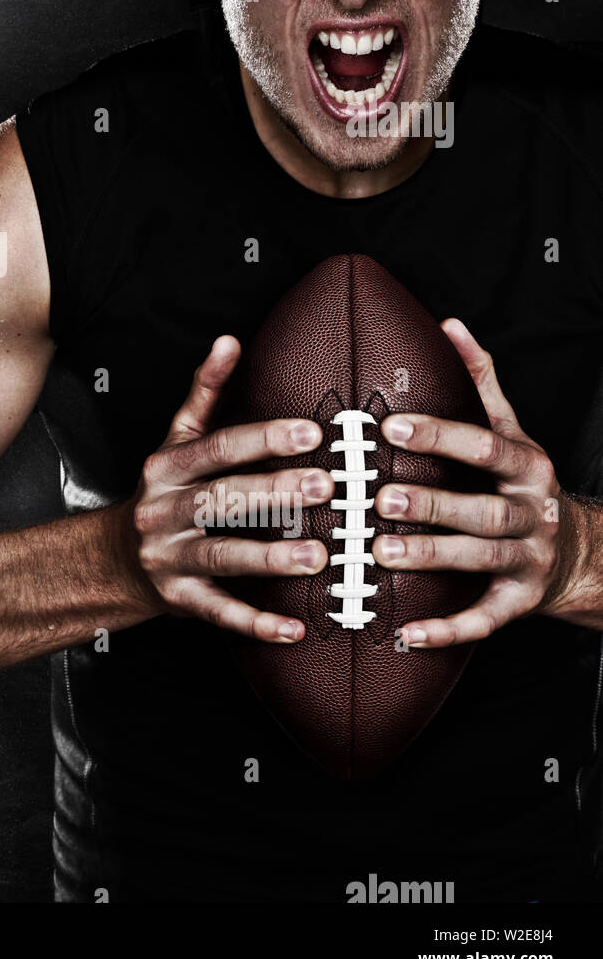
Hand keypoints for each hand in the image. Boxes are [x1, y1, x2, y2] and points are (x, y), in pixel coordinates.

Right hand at [131, 335, 333, 642]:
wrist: (110, 560)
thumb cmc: (162, 493)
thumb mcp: (175, 441)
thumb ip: (205, 393)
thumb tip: (230, 340)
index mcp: (167, 468)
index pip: (217, 448)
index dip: (263, 439)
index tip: (310, 433)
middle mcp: (163, 511)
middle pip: (223, 499)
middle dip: (276, 493)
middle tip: (329, 488)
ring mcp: (169, 558)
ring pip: (222, 555)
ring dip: (270, 557)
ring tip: (318, 556)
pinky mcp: (178, 601)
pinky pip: (219, 614)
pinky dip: (256, 624)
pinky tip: (294, 629)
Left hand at [369, 318, 588, 644]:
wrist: (579, 553)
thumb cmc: (521, 482)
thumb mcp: (511, 429)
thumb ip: (480, 381)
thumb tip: (450, 324)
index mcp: (525, 466)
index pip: (483, 447)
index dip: (439, 436)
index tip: (391, 426)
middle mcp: (530, 513)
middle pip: (480, 509)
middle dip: (431, 504)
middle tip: (380, 496)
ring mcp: (528, 560)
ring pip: (478, 559)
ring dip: (430, 557)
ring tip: (380, 553)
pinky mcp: (519, 603)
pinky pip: (483, 619)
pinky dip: (446, 630)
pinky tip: (406, 634)